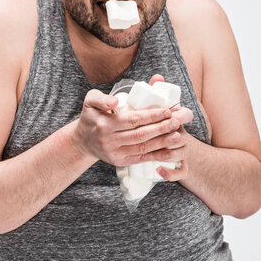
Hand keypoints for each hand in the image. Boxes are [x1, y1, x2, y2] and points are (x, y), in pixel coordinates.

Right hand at [73, 74, 193, 169]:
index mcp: (105, 123)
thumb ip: (102, 98)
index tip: (167, 111)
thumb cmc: (91, 117)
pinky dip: (155, 156)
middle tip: (177, 122)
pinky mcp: (119, 161)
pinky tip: (168, 151)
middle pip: (140, 134)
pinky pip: (140, 159)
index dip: (152, 116)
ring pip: (142, 148)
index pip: (134, 119)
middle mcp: (110, 140)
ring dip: (162, 143)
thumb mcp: (90, 101)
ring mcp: (115, 153)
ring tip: (177, 136)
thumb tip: (115, 102)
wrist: (83, 141)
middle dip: (161, 128)